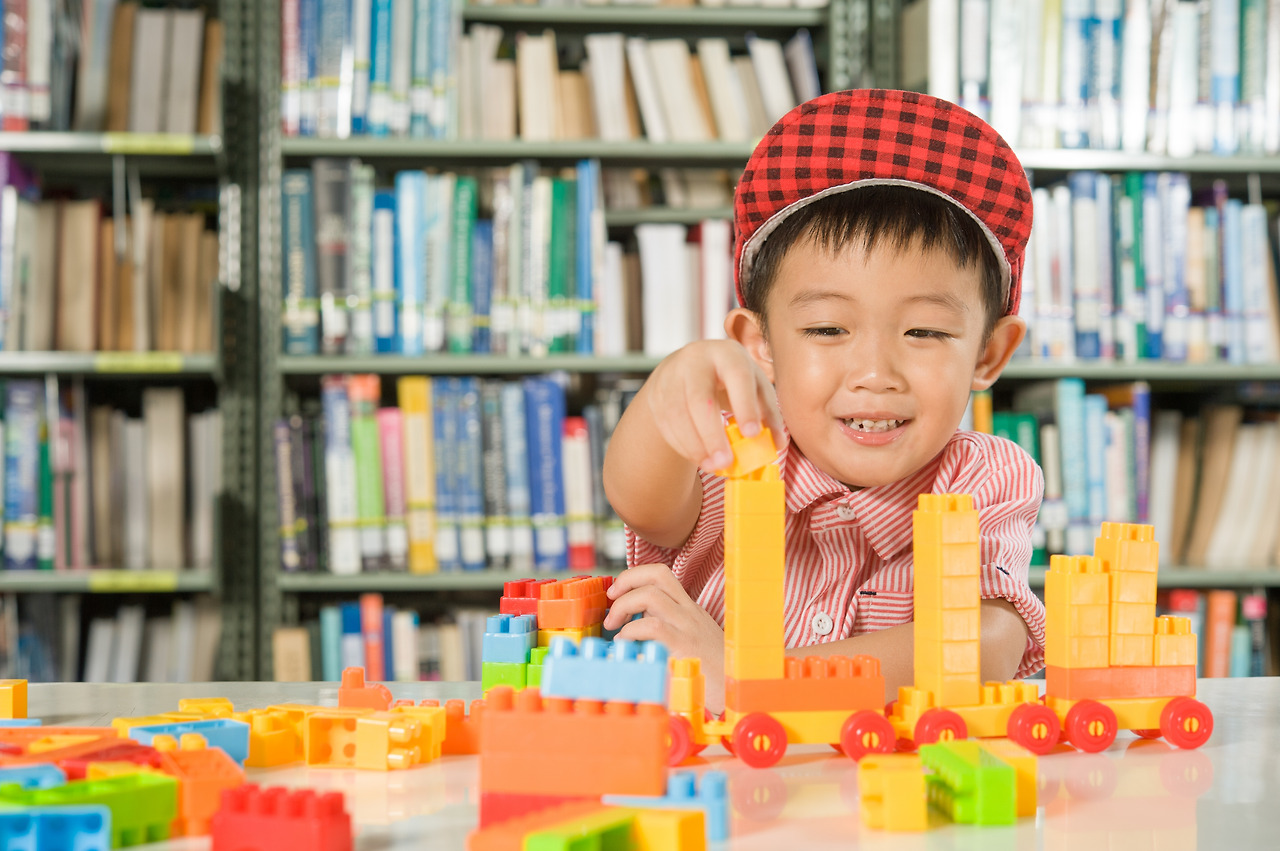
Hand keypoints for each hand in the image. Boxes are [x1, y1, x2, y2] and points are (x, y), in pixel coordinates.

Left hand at [604, 563, 725, 713]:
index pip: (661, 575)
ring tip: (614, 627)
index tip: (617, 591)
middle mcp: (689, 613)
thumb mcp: (690, 642)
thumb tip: (630, 627)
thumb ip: (666, 629)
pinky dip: (631, 632)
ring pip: (651, 596)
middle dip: (625, 582)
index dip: (634, 575)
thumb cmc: (710, 672)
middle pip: (656, 575)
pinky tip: (625, 644)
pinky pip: (653, 627)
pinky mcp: (685, 648)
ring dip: (624, 606)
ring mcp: (689, 628)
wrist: (736, 692)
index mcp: (689, 609)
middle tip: (610, 602)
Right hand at [643, 340, 781, 474]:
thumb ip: (767, 413)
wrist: (688, 367)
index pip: (737, 377)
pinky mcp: (657, 395)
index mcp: (727, 354)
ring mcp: (672, 377)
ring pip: (678, 415)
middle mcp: (695, 361)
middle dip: (712, 434)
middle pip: (699, 399)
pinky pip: (666, 425)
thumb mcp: (753, 386)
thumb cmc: (730, 379)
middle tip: (726, 463)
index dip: (745, 406)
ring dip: (696, 445)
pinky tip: (700, 458)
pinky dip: (683, 446)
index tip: (752, 434)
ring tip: (714, 466)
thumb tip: (777, 443)